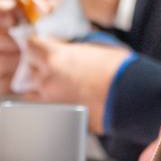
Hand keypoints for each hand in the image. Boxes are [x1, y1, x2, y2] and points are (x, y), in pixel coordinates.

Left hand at [15, 36, 129, 132]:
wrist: (133, 97)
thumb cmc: (120, 70)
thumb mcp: (96, 45)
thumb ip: (74, 45)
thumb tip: (66, 45)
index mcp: (54, 57)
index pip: (30, 46)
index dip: (36, 44)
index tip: (40, 44)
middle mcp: (47, 79)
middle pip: (27, 69)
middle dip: (35, 64)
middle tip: (48, 62)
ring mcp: (51, 101)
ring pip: (30, 92)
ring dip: (38, 86)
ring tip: (52, 83)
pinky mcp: (60, 116)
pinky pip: (44, 108)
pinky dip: (47, 103)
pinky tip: (61, 98)